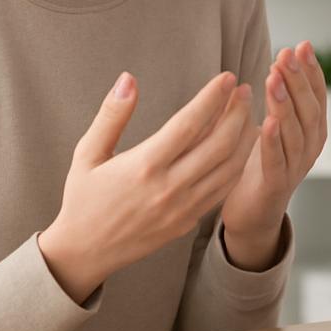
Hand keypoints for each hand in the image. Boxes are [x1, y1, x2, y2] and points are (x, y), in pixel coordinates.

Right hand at [39, 70, 254, 304]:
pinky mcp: (190, 221)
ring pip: (230, 167)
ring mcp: (184, 207)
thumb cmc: (83, 198)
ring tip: (248, 111)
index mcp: (144, 166)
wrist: (84, 254)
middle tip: (245, 89)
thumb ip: (111, 116)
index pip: (189, 124)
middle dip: (238, 112)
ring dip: (245, 136)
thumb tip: (128, 79)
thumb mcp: (87, 154)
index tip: (227, 77)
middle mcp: (169, 188)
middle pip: (220, 144)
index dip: (212, 97)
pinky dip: (239, 162)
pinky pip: (224, 188)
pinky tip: (241, 143)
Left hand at [220, 40, 326, 269]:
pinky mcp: (276, 185)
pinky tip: (267, 121)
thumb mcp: (278, 125)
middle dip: (298, 79)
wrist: (254, 213)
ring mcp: (296, 166)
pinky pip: (276, 160)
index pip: (319, 94)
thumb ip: (283, 99)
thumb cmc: (263, 162)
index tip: (302, 46)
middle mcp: (311, 146)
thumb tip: (281, 60)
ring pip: (294, 131)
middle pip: (309, 108)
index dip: (311, 70)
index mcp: (314, 129)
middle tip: (286, 55)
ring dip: (284, 102)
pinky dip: (272, 141)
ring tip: (273, 77)